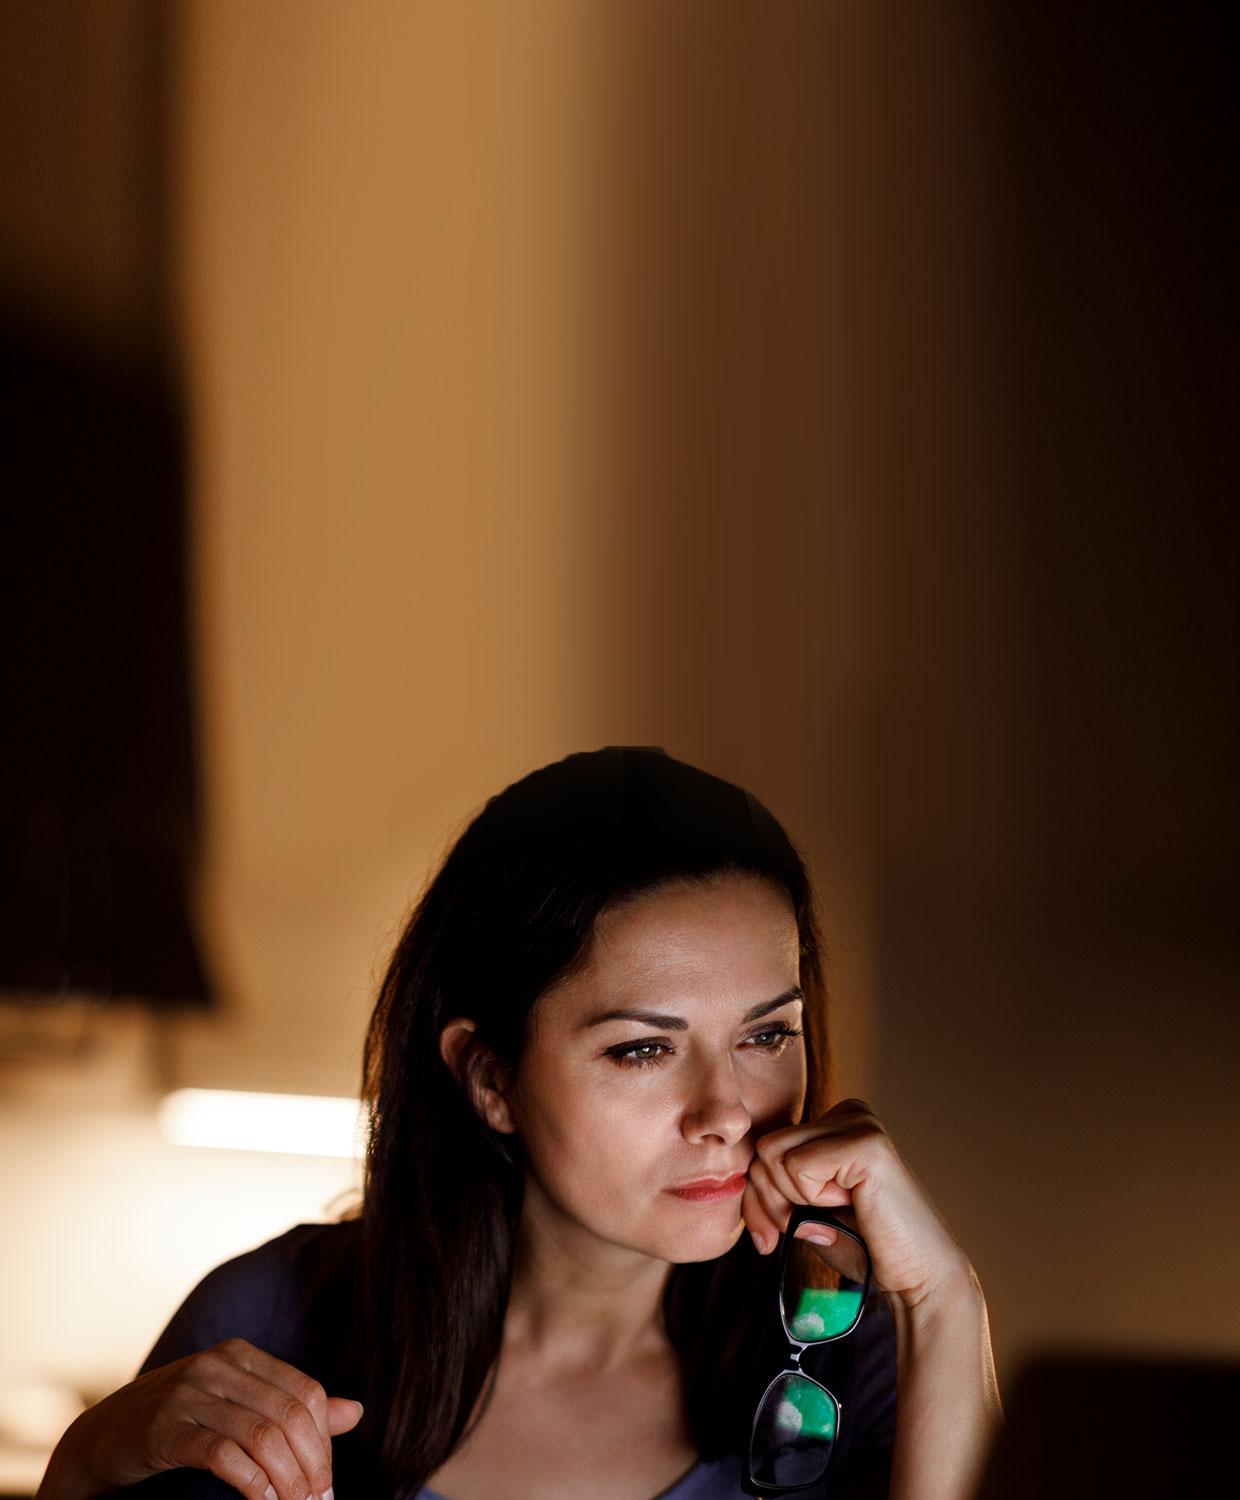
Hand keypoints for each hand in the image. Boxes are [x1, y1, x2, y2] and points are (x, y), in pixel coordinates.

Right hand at [39, 1339, 362, 1499]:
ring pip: (262, 1435)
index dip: (323, 1441)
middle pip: (289, 1414)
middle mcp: (218, 1366)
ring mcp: (189, 1394)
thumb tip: (355, 1413)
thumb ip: (290, 1407)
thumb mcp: (235, 1405)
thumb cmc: (176, 1423)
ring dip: (287, 1480)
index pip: (305, 1392)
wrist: (100, 1438)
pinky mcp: (164, 1429)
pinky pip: (223, 1454)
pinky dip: (252, 1483)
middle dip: (311, 1465)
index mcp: (241, 1356)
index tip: (327, 1482)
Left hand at [742, 1097, 972, 1309]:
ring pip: (773, 1156)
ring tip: (836, 1214)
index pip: (764, 1146)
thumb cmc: (860, 1245)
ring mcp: (859, 1123)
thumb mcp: (799, 1212)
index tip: (773, 1235)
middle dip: (773, 1202)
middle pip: (763, 1150)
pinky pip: (797, 1166)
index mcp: (835, 1122)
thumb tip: (728, 1181)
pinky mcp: (865, 1143)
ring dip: (794, 1202)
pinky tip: (851, 1206)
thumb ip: (767, 1189)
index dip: (761, 1197)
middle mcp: (848, 1112)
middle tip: (813, 1227)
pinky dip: (812, 1199)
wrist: (915, 1278)